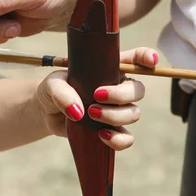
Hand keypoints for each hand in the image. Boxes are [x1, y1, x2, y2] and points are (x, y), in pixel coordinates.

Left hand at [36, 47, 157, 150]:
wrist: (46, 113)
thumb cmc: (53, 90)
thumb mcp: (52, 83)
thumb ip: (62, 92)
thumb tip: (78, 112)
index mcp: (109, 69)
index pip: (135, 59)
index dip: (147, 57)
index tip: (150, 60)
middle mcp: (117, 88)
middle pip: (138, 90)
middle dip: (121, 95)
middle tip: (96, 96)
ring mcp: (116, 110)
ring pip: (134, 113)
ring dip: (115, 116)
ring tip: (91, 114)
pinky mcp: (111, 130)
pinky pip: (127, 138)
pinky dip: (118, 139)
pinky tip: (101, 135)